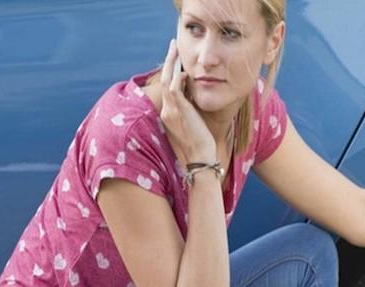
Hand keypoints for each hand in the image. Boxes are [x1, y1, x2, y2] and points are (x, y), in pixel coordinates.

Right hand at [159, 39, 216, 162]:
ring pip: (166, 80)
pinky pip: (174, 88)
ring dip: (171, 63)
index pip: (166, 88)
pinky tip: (185, 69)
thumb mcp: (193, 125)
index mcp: (168, 115)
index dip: (170, 72)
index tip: (176, 61)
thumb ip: (190, 111)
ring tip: (176, 49)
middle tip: (173, 47)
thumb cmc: (200, 147)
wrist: (200, 161)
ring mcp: (171, 111)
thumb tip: (194, 97)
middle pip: (164, 80)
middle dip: (169, 62)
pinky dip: (177, 76)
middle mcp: (166, 112)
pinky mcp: (179, 112)